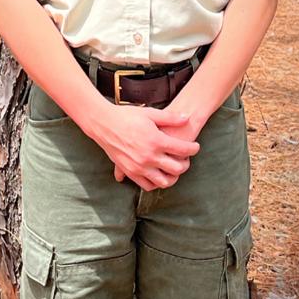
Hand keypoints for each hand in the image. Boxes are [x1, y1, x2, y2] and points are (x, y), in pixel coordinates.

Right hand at [81, 101, 199, 188]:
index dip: (193, 149)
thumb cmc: (127, 116)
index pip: (183, 150)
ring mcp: (139, 167)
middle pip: (177, 169)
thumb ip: (170, 117)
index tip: (195, 147)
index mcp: (156, 141)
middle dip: (186, 164)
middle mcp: (149, 157)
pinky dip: (156, 182)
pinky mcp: (130, 172)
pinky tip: (158, 174)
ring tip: (173, 168)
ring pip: (164, 182)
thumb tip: (187, 117)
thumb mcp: (150, 113)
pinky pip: (147, 185)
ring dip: (172, 177)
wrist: (103, 124)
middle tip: (185, 158)